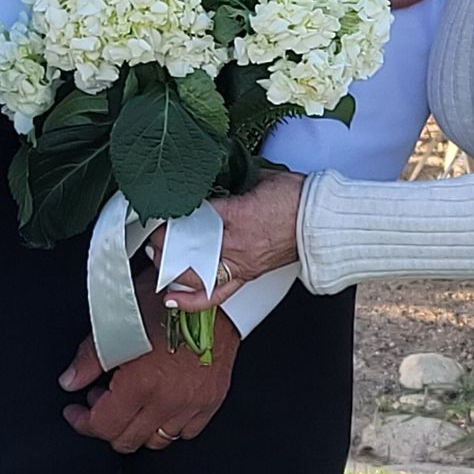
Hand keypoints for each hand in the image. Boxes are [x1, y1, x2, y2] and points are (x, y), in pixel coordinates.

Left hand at [58, 280, 240, 451]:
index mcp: (143, 383)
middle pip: (127, 440)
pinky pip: (187, 432)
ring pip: (157, 440)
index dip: (83, 421)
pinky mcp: (211, 401)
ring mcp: (193, 404)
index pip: (104, 425)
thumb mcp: (118, 321)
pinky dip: (169, 424)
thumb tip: (70, 380)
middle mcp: (169, 400)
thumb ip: (90, 358)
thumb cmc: (167, 300)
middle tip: (100, 400)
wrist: (211, 292)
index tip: (77, 413)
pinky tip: (159, 404)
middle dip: (106, 424)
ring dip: (137, 426)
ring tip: (129, 401)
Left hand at [158, 170, 306, 314]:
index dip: (170, 217)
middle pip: (187, 248)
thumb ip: (235, 179)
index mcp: (235, 214)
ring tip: (156, 260)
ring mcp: (240, 263)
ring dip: (171, 268)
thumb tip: (219, 172)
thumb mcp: (261, 178)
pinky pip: (215, 295)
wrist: (323, 222)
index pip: (192, 218)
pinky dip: (191, 300)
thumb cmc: (299, 198)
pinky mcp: (247, 275)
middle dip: (164, 244)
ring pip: (195, 273)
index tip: (156, 212)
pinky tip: (172, 299)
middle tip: (151, 236)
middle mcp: (234, 243)